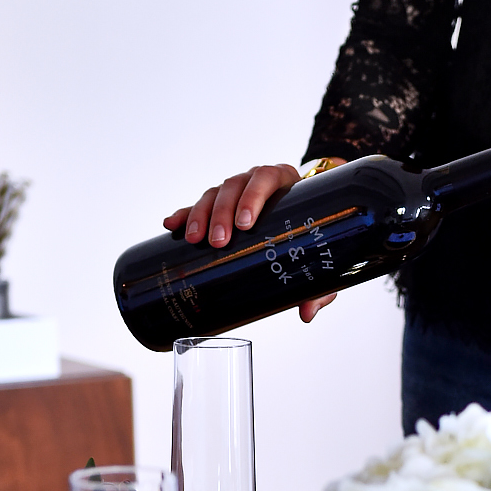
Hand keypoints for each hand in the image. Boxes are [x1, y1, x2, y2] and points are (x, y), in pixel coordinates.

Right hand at [164, 163, 340, 323]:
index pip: (265, 178)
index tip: (245, 222)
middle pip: (233, 186)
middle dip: (222, 214)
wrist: (310, 214)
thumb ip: (319, 282)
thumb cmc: (314, 229)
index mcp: (284, 181)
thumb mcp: (318, 252)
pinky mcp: (219, 205)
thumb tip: (307, 312)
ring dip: (201, 214)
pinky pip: (197, 205)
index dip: (252, 196)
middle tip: (218, 242)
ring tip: (194, 239)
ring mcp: (236, 191)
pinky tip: (171, 225)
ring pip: (213, 194)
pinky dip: (184, 214)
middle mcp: (256, 181)